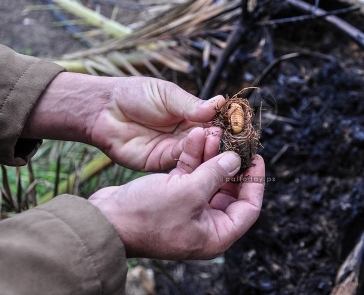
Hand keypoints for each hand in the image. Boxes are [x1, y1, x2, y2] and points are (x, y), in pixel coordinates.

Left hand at [89, 76, 224, 170]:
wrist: (102, 109)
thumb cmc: (133, 95)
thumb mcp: (167, 95)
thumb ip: (191, 104)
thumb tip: (220, 103)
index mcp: (188, 114)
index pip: (212, 121)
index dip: (224, 122)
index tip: (238, 123)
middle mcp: (184, 134)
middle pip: (208, 139)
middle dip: (220, 138)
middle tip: (233, 136)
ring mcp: (173, 148)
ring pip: (197, 152)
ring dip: (208, 147)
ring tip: (219, 140)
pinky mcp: (161, 161)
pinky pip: (181, 160)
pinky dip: (192, 155)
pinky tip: (201, 148)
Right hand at [89, 129, 265, 258]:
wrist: (104, 220)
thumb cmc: (146, 216)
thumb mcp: (189, 193)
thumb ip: (216, 174)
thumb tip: (236, 160)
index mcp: (215, 234)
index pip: (249, 208)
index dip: (256, 182)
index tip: (257, 158)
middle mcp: (204, 224)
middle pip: (230, 190)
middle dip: (231, 163)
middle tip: (235, 141)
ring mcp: (188, 209)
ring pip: (209, 178)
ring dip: (211, 155)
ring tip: (213, 131)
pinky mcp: (172, 196)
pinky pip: (190, 174)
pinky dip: (193, 156)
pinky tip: (195, 135)